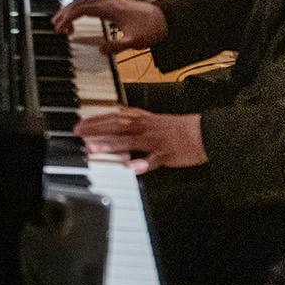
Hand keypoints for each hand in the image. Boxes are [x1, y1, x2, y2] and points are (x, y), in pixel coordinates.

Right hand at [52, 0, 167, 54]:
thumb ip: (117, 46)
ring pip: (83, 1)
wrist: (167, 18)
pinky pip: (90, 4)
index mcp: (110, 9)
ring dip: (71, 10)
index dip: (68, 17)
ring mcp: (110, 2)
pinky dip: (79, 10)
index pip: (82, 8)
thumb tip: (99, 50)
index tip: (59, 27)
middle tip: (55, 26)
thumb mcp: (135, 41)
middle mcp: (108, 2)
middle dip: (64, 13)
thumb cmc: (152, 28)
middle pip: (79, 2)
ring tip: (63, 23)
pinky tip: (79, 21)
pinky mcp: (112, 5)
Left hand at [73, 108, 206, 173]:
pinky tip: (130, 168)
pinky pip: (153, 161)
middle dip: (96, 129)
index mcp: (143, 118)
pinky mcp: (166, 154)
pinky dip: (142, 164)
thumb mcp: (154, 119)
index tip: (80, 123)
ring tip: (94, 148)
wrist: (205, 132)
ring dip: (111, 144)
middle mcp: (146, 127)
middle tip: (78, 133)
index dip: (96, 119)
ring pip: (130, 141)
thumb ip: (135, 120)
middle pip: (117, 125)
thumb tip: (115, 120)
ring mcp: (155, 141)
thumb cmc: (179, 128)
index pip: (114, 115)